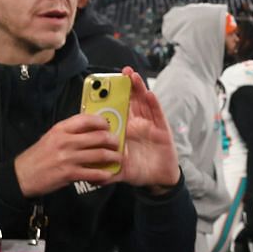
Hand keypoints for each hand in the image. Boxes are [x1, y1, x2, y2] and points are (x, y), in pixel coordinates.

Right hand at [14, 113, 122, 198]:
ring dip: (113, 157)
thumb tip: (90, 128)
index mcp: (61, 129)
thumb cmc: (38, 156)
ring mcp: (68, 158)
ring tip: (118, 158)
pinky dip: (103, 174)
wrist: (22, 175)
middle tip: (118, 143)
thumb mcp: (51, 137)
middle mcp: (66, 141)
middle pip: (98, 137)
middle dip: (113, 140)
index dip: (102, 122)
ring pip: (99, 154)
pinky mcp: (69, 174)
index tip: (109, 126)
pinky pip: (93, 173)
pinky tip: (108, 173)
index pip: (87, 119)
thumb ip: (69, 132)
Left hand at [107, 67, 180, 190]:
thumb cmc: (138, 170)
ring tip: (133, 76)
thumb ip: (106, 171)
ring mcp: (149, 125)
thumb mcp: (119, 170)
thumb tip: (90, 179)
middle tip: (122, 72)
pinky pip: (157, 114)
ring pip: (144, 103)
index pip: (116, 110)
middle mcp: (136, 124)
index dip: (111, 98)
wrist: (157, 179)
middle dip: (126, 86)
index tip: (103, 85)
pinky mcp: (162, 130)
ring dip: (139, 88)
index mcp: (123, 131)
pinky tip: (149, 94)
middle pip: (131, 101)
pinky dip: (154, 104)